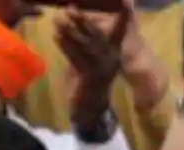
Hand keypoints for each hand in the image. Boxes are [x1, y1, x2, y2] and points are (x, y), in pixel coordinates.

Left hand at [59, 0, 132, 129]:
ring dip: (69, 31)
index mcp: (115, 51)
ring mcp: (102, 69)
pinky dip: (65, 46)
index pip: (121, 30)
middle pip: (97, 35)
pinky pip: (76, 58)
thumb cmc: (89, 76)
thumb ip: (86, 39)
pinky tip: (56, 36)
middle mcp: (112, 59)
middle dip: (83, 21)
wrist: (90, 105)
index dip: (124, 17)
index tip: (128, 2)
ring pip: (85, 46)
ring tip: (57, 20)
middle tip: (70, 8)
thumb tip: (73, 16)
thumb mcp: (90, 56)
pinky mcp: (90, 78)